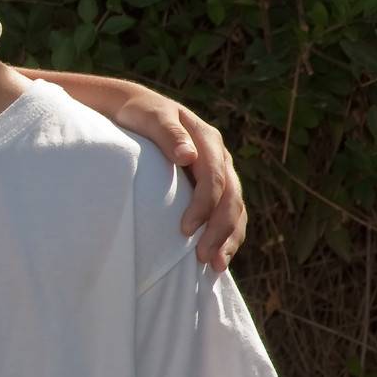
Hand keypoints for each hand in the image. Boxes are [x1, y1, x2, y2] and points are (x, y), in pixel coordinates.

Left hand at [113, 94, 245, 270]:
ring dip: (228, 238)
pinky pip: (228, 212)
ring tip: (216, 266)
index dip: (203, 205)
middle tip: (204, 259)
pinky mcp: (214, 186)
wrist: (141, 110)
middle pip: (231, 198)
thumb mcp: (150, 117)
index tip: (184, 230)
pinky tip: (219, 256)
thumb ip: (168, 134)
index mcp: (207, 140)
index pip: (214, 178)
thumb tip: (187, 156)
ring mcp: (220, 172)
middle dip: (220, 230)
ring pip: (235, 209)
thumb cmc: (141, 114)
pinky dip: (227, 235)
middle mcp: (219, 157)